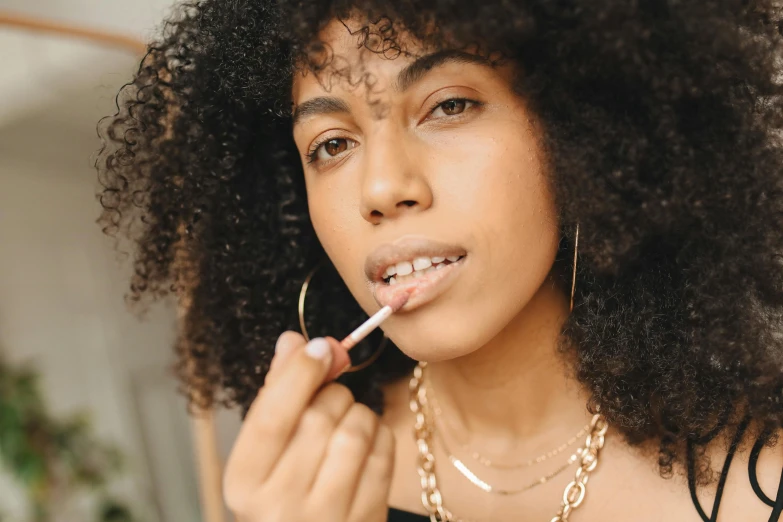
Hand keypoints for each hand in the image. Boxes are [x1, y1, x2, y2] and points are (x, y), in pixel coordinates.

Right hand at [223, 331, 394, 521]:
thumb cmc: (283, 493)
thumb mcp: (264, 453)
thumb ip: (276, 395)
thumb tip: (292, 341)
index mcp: (244, 482)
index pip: (271, 417)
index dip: (298, 374)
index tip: (319, 347)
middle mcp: (280, 505)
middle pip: (318, 418)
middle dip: (332, 393)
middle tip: (329, 398)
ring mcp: (326, 516)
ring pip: (355, 430)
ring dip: (357, 412)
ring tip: (345, 422)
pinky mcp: (365, 519)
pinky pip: (383, 452)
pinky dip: (379, 434)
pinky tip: (365, 442)